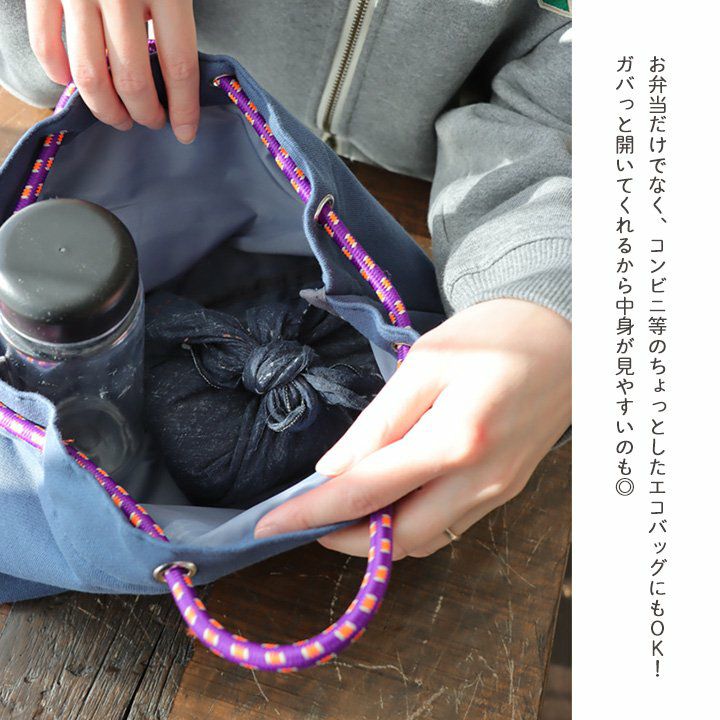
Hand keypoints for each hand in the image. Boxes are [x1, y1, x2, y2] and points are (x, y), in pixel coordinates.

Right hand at [26, 0, 198, 142]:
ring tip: (120, 118)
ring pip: (90, 76)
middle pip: (133, 79)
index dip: (184, 108)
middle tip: (151, 123)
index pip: (179, 66)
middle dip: (145, 114)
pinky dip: (58, 73)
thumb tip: (179, 76)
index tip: (186, 133)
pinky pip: (46, 44)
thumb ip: (173, 15)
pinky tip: (73, 85)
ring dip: (107, 109)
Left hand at [254, 298, 570, 557]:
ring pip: (424, 540)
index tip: (268, 525)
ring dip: (376, 536)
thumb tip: (334, 470)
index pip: (365, 494)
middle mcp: (478, 481)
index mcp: (454, 441)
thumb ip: (378, 423)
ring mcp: (497, 491)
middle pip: (398, 539)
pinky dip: (409, 523)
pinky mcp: (505, 488)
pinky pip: (449, 525)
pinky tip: (389, 499)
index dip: (310, 514)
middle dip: (342, 540)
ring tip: (339, 510)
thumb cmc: (495, 336)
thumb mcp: (426, 363)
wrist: (567, 334)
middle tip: (303, 518)